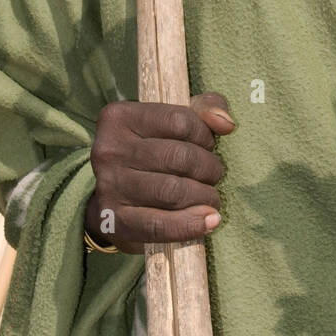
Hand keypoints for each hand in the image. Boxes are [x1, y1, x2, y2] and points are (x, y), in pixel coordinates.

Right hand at [84, 91, 233, 253]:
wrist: (112, 197)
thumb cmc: (150, 151)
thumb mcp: (171, 121)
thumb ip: (203, 110)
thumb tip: (226, 123)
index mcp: (120, 117)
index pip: (179, 121)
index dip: (204, 135)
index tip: (208, 145)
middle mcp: (109, 149)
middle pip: (178, 157)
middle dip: (208, 168)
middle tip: (214, 175)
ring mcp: (109, 186)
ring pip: (172, 191)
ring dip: (204, 196)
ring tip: (211, 198)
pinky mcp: (113, 221)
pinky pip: (159, 225)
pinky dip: (191, 224)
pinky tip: (210, 221)